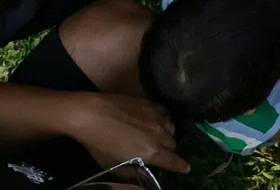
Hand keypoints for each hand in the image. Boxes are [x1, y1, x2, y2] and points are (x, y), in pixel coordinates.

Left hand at [69, 92, 188, 174]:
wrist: (93, 115)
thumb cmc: (101, 144)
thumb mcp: (114, 166)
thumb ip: (133, 173)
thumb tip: (145, 175)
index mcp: (151, 152)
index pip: (173, 160)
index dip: (180, 165)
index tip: (186, 168)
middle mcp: (159, 133)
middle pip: (173, 144)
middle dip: (169, 150)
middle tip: (159, 153)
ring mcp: (157, 116)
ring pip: (172, 127)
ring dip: (167, 135)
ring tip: (156, 136)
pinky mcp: (152, 103)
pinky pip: (166, 113)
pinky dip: (164, 119)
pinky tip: (155, 121)